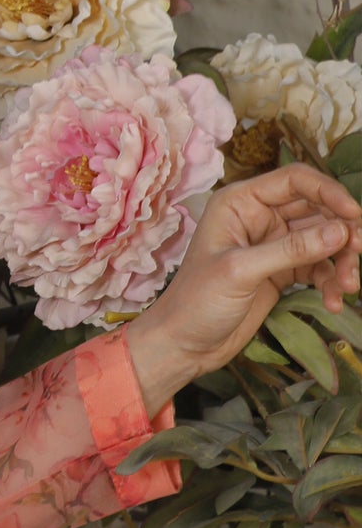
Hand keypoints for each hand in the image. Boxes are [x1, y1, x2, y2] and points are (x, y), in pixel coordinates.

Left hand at [130, 162, 361, 385]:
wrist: (183, 346)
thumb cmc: (196, 302)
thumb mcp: (241, 272)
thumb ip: (291, 250)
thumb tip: (340, 231)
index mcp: (240, 203)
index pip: (295, 181)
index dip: (329, 192)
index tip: (355, 216)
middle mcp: (259, 217)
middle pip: (316, 210)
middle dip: (341, 231)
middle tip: (357, 253)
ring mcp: (272, 245)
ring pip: (322, 240)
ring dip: (340, 261)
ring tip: (348, 286)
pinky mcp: (281, 272)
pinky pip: (317, 267)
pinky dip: (329, 282)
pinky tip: (334, 302)